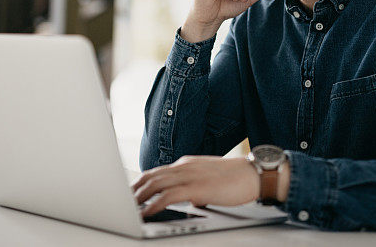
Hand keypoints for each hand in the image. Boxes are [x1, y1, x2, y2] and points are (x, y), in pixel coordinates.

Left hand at [132, 156, 258, 216]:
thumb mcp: (209, 179)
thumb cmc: (235, 179)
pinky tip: (148, 212)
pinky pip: (169, 196)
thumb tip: (190, 200)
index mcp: (186, 163)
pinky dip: (155, 204)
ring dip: (140, 197)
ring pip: (156, 183)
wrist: (252, 175)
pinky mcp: (197, 188)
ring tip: (129, 208)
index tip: (131, 192)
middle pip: (151, 176)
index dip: (141, 182)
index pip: (157, 171)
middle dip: (134, 189)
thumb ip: (196, 186)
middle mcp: (184, 166)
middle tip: (122, 201)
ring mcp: (190, 175)